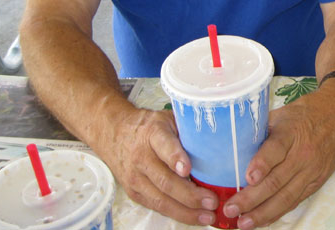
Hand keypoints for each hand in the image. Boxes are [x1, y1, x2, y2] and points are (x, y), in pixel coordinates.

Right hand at [95, 105, 218, 225]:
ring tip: (207, 216)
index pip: (164, 145)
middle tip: (212, 201)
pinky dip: (177, 213)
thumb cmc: (150, 126)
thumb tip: (220, 140)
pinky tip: (194, 217)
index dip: (175, 157)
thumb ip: (187, 129)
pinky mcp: (134, 192)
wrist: (114, 133)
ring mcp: (136, 177)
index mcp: (153, 133)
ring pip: (161, 199)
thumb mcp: (168, 118)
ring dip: (186, 211)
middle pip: (165, 180)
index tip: (187, 169)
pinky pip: (156, 206)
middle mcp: (141, 157)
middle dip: (190, 195)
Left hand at [224, 82, 334, 228]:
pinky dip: (278, 212)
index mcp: (292, 130)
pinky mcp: (317, 180)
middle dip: (253, 198)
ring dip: (263, 212)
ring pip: (286, 196)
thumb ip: (261, 130)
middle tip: (231, 208)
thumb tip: (233, 148)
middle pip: (278, 179)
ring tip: (243, 223)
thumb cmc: (306, 112)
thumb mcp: (282, 113)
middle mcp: (304, 152)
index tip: (248, 176)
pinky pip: (296, 200)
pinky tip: (262, 220)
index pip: (277, 148)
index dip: (262, 163)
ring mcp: (312, 169)